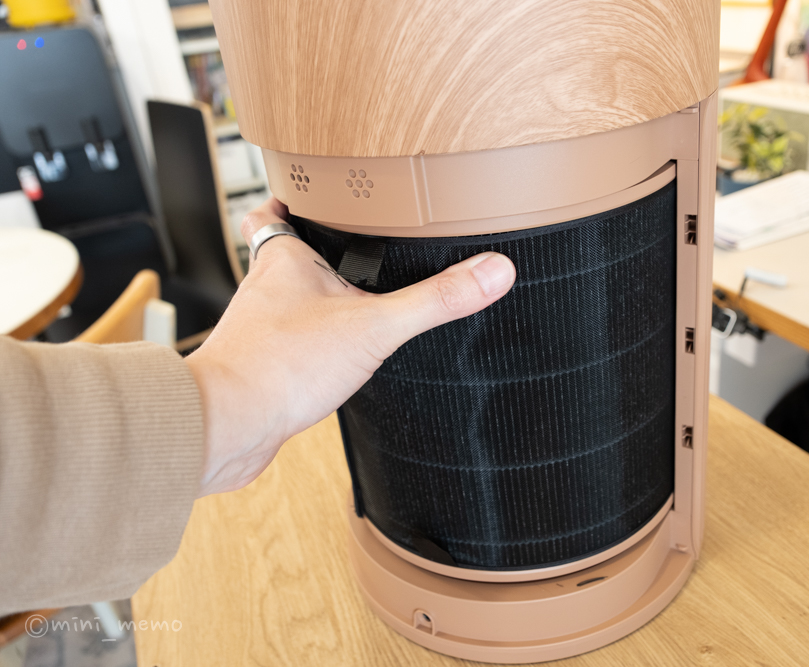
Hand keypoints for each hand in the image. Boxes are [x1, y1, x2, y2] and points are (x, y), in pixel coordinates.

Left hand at [186, 198, 515, 495]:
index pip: (277, 211)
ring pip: (287, 302)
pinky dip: (309, 346)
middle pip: (284, 255)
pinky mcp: (262, 369)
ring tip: (352, 298)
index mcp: (284, 260)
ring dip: (313, 300)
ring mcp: (260, 330)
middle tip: (349, 242)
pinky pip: (288, 347)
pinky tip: (335, 358)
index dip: (292, 197)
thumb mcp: (375, 326)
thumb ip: (435, 300)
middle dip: (313, 249)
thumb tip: (492, 271)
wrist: (227, 425)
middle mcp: (265, 289)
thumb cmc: (279, 367)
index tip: (315, 190)